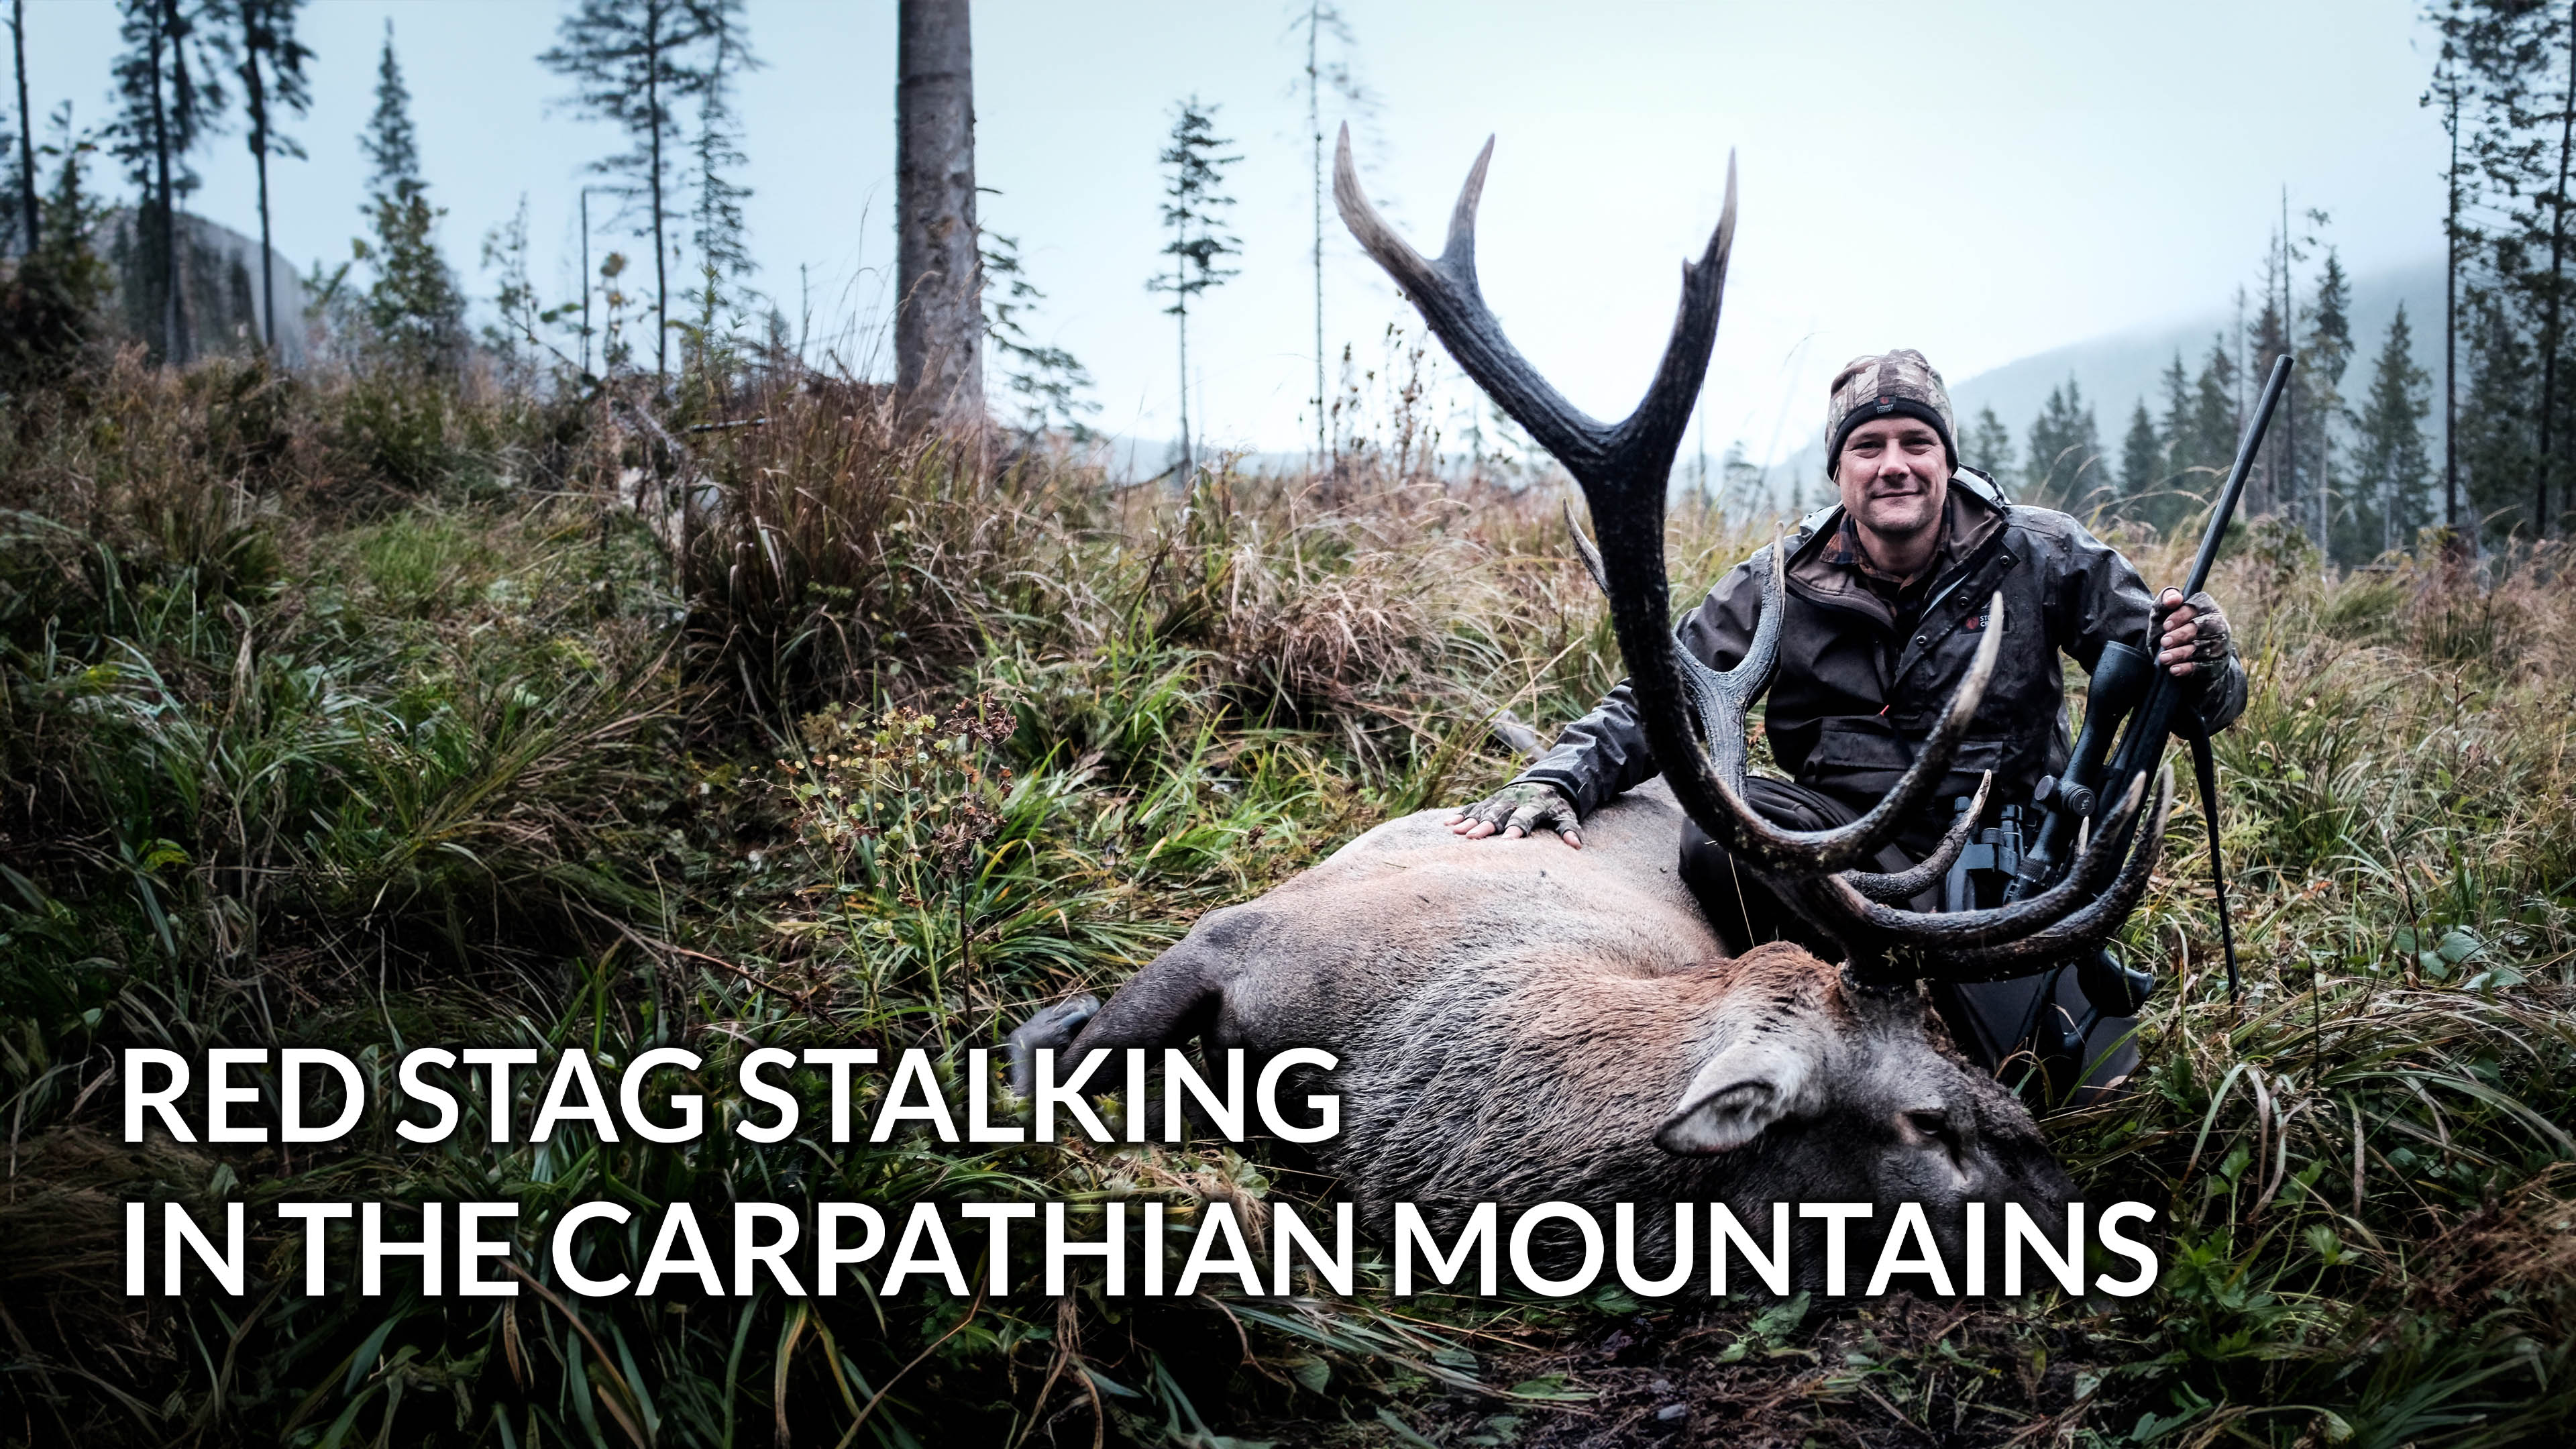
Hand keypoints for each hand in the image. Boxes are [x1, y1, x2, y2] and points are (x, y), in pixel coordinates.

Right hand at [1445, 781, 1582, 847]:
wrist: (1545, 781)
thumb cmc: (1555, 805)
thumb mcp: (1565, 813)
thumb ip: (1569, 828)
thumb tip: (1576, 845)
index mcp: (1534, 805)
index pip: (1524, 818)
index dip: (1516, 828)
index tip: (1508, 841)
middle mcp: (1514, 801)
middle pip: (1498, 815)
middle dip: (1485, 826)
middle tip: (1473, 838)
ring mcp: (1500, 800)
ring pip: (1483, 810)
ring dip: (1469, 821)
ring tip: (1455, 832)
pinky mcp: (1490, 801)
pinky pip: (1473, 808)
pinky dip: (1461, 815)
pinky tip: (1448, 824)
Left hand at [2155, 588, 2231, 677]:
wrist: (2183, 656)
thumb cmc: (2173, 628)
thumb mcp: (2165, 613)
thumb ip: (2166, 600)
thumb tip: (2174, 599)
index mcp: (2206, 607)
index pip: (2196, 607)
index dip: (2181, 616)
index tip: (2166, 625)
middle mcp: (2218, 624)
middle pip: (2201, 628)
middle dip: (2181, 635)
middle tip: (2164, 642)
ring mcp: (2221, 645)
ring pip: (2203, 648)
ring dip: (2181, 653)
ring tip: (2164, 658)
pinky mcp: (2219, 663)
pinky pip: (2206, 666)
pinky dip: (2189, 668)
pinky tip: (2174, 669)